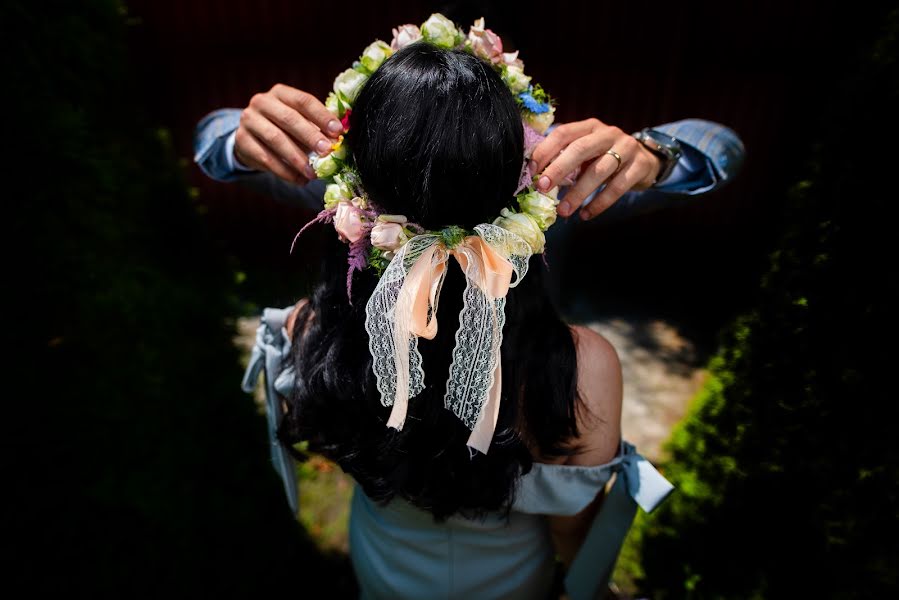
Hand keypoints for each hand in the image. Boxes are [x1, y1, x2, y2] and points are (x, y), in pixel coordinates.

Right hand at [234, 84, 343, 183]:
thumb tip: (339, 138)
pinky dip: (285, 171)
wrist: (252, 138)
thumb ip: (317, 127)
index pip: (303, 101)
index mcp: (281, 93)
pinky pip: (265, 158)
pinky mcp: (242, 140)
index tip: (338, 131)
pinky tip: (299, 180)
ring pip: (276, 139)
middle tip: (326, 151)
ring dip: (297, 158)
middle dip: (310, 136)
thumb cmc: (284, 128)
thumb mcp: (299, 121)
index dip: (322, 116)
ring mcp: (249, 120)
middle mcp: (262, 102)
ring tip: (313, 173)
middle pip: (289, 119)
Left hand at [531, 118, 661, 219]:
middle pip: (580, 149)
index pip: (563, 133)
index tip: (531, 171)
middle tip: (543, 188)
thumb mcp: (587, 153)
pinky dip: (600, 203)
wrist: (645, 161)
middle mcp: (608, 133)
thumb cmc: (606, 158)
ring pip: (599, 171)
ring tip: (563, 211)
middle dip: (559, 169)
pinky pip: (617, 187)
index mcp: (589, 127)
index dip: (545, 151)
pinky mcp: (640, 166)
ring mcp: (627, 148)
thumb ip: (565, 158)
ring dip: (578, 193)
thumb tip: (535, 177)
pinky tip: (586, 215)